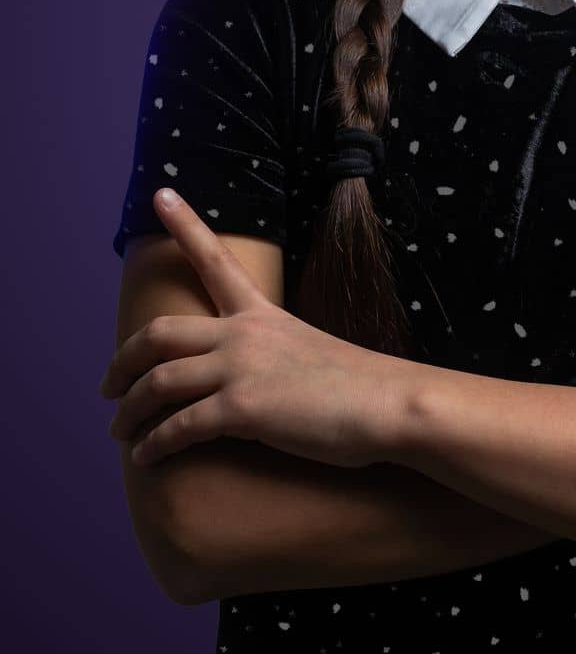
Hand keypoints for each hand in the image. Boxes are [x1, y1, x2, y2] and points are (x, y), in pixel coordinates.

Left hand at [99, 187, 417, 469]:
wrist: (389, 405)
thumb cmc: (360, 387)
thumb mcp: (308, 352)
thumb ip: (274, 356)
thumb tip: (260, 379)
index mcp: (261, 313)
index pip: (213, 257)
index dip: (183, 223)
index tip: (160, 194)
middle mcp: (244, 332)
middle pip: (159, 333)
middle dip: (121, 360)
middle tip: (107, 386)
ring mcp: (241, 368)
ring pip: (158, 381)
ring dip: (129, 411)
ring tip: (120, 433)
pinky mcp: (242, 409)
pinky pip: (178, 427)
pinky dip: (153, 446)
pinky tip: (145, 460)